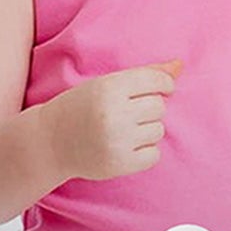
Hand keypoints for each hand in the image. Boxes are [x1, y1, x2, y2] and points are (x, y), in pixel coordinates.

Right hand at [43, 60, 179, 181]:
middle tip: (130, 111)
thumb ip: (144, 74)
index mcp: (109, 88)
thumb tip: (179, 66)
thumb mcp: (106, 83)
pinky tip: (126, 145)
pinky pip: (154, 154)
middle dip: (150, 107)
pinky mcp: (120, 163)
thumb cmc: (81, 106)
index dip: (164, 84)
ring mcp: (118, 140)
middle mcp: (114, 113)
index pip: (156, 81)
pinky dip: (145, 150)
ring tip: (124, 129)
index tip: (159, 89)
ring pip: (158, 130)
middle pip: (159, 106)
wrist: (51, 141)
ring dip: (147, 129)